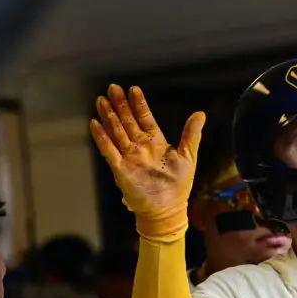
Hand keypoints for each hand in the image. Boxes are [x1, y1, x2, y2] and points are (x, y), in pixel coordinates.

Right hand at [90, 84, 204, 241]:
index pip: (145, 118)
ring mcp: (129, 156)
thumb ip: (191, 134)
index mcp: (156, 142)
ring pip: (117, 132)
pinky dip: (102, 137)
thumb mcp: (188, 157)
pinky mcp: (120, 168)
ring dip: (109, 116)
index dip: (139, 104)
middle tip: (113, 87)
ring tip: (101, 100)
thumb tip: (200, 114)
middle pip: (128, 121)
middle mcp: (140, 147)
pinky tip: (95, 124)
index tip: (133, 89)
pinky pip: (109, 150)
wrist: (167, 210)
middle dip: (120, 105)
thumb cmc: (178, 185)